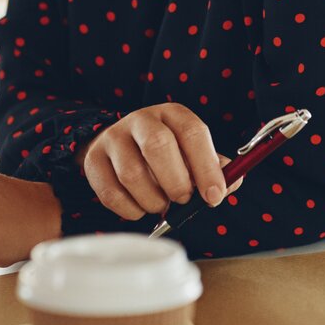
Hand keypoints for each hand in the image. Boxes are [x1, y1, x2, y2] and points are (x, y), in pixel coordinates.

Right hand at [79, 103, 242, 220]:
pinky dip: (131, 210)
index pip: (192, 132)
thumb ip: (214, 168)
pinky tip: (140, 207)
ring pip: (132, 174)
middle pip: (158, 146)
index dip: (206, 167)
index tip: (214, 196)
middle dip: (176, 183)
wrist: (119, 146)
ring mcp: (113, 138)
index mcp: (172, 114)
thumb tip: (230, 183)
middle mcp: (141, 120)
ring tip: (160, 204)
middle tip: (183, 200)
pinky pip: (111, 193)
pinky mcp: (93, 160)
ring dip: (153, 201)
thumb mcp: (191, 153)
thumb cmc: (166, 155)